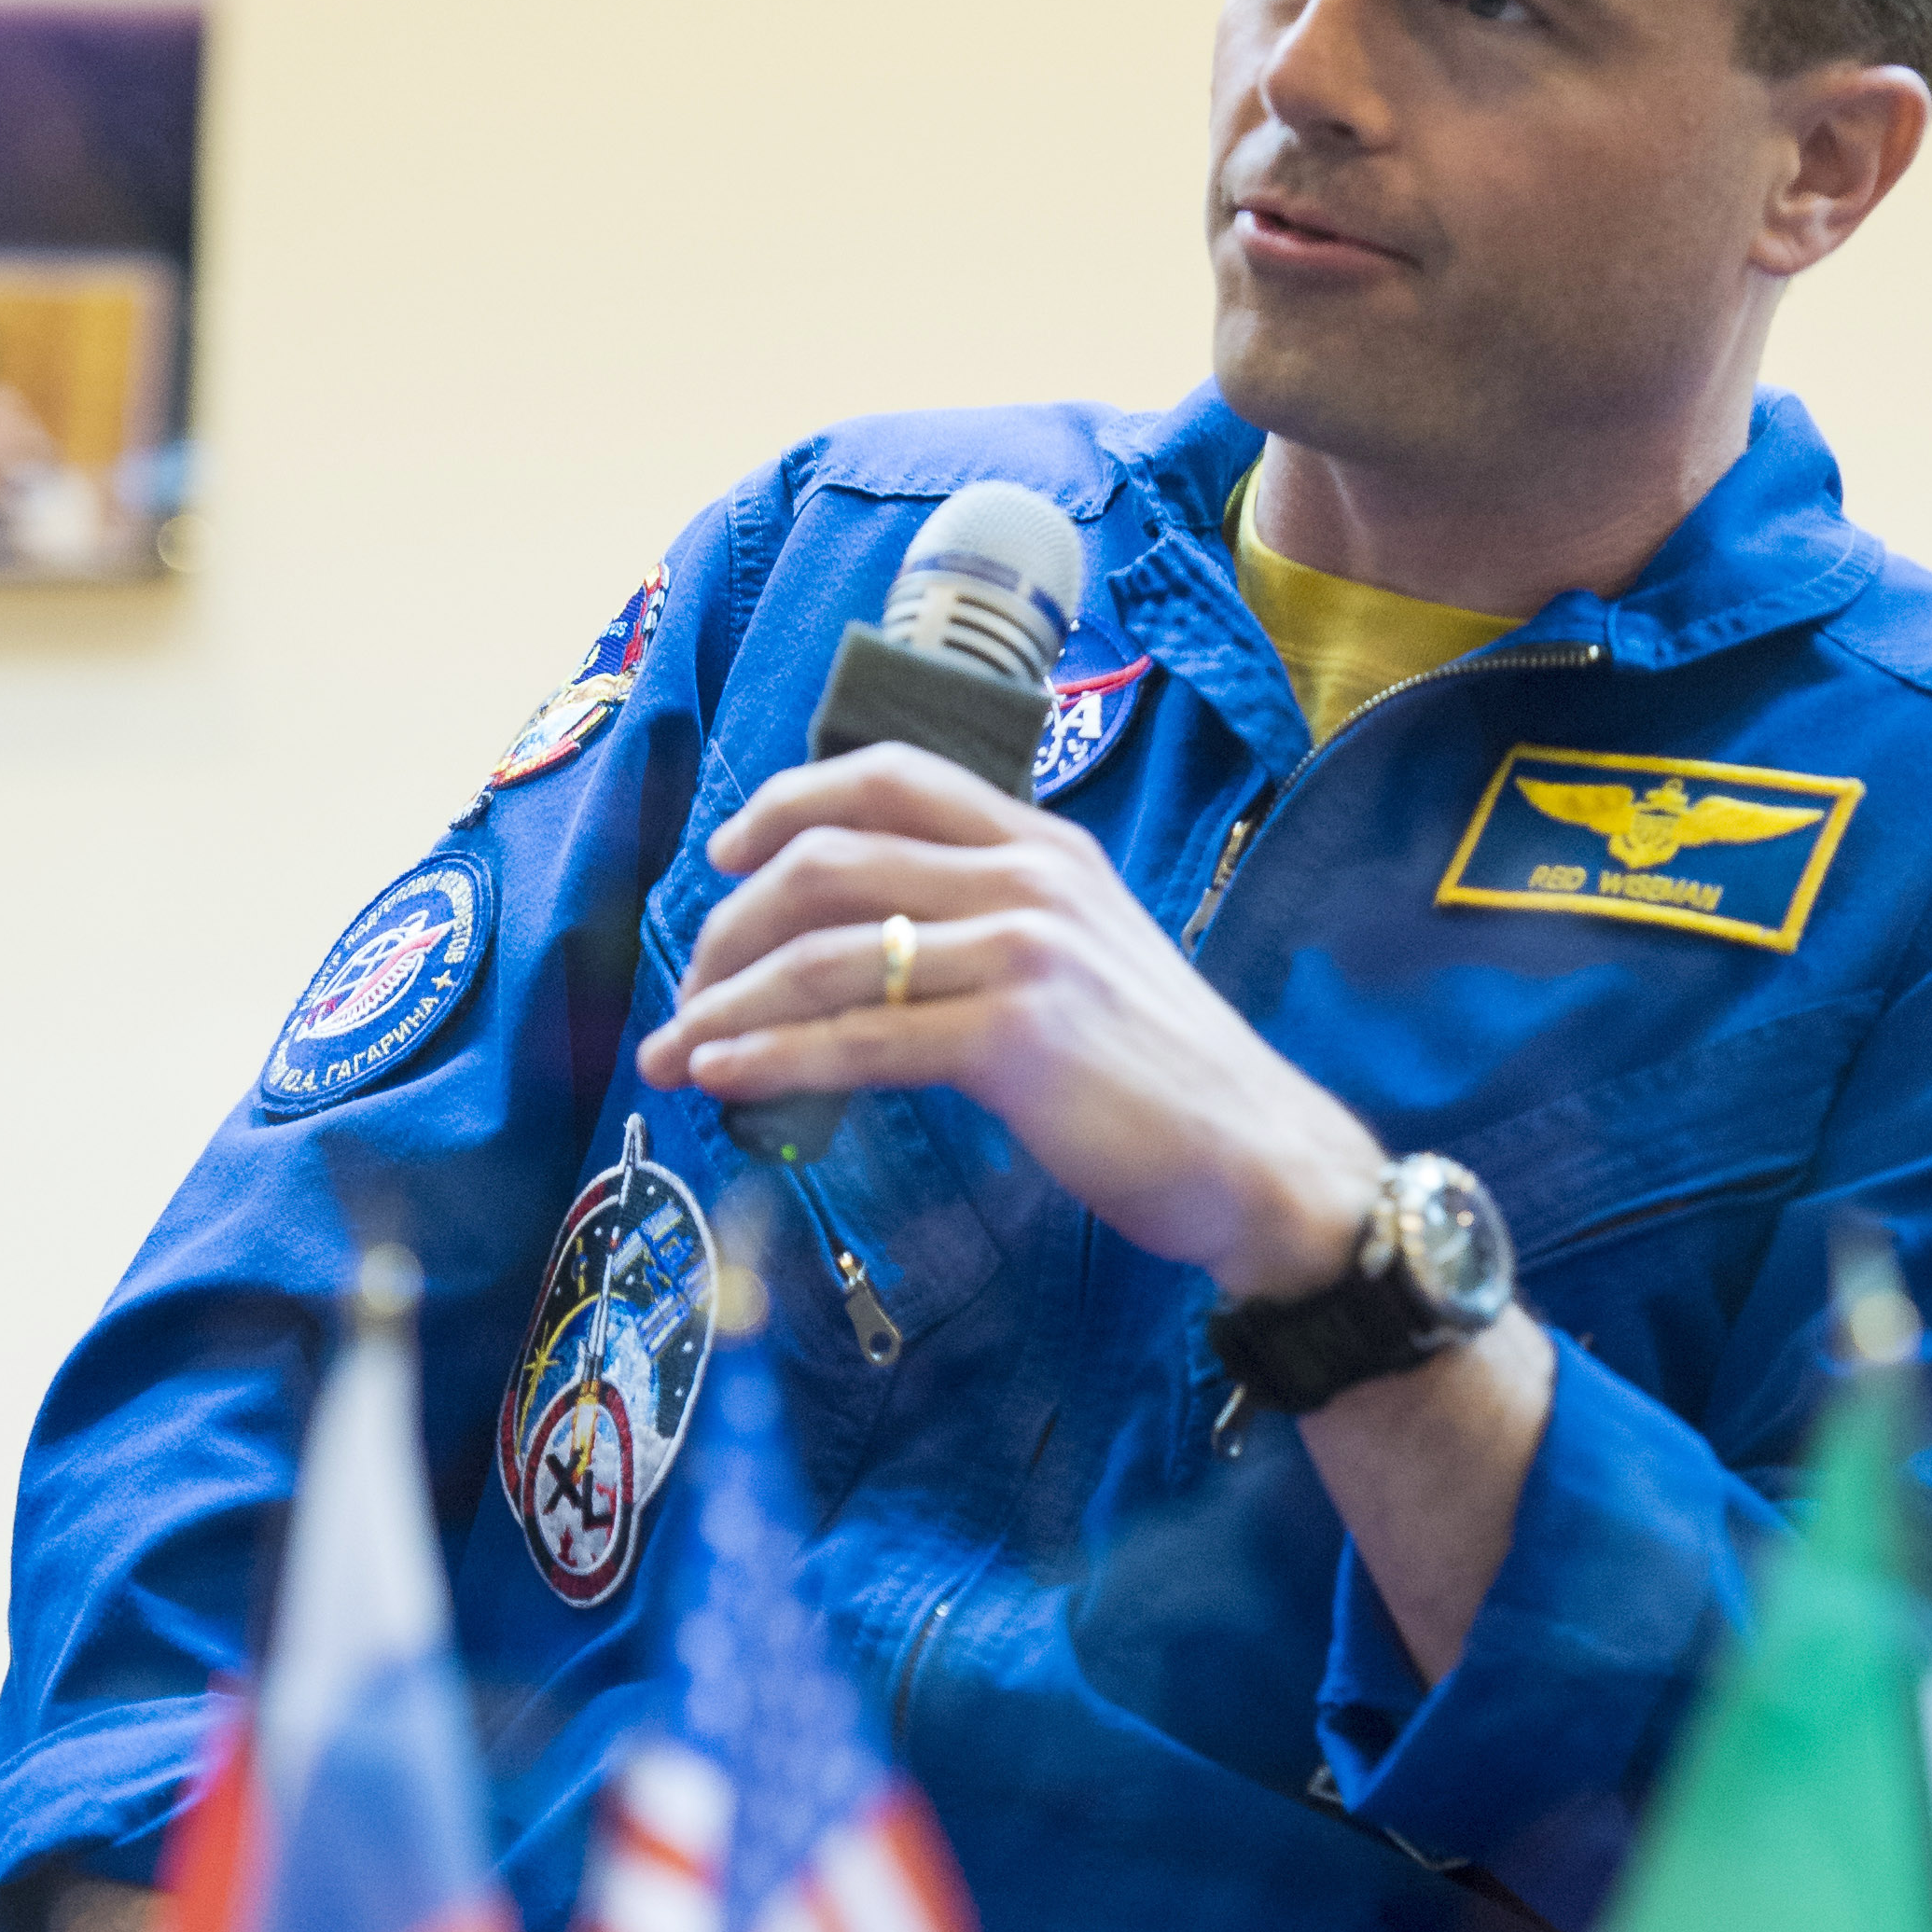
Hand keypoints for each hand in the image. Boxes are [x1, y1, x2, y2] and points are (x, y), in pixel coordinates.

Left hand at [636, 744, 1384, 1299]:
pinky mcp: (1014, 1038)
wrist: (1257, 1155)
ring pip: (828, 955)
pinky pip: (858, 1040)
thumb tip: (874, 947)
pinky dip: (771, 1056)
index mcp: (1044, 845)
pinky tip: (722, 1074)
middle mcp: (1029, 880)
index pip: (890, 776)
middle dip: (732, 924)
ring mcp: (1023, 953)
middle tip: (689, 985)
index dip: (788, 802)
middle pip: (831, 861)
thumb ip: (996, 925)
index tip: (727, 853)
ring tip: (674, 1049)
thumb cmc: (1165, 1075)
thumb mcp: (1086, 958)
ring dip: (727, 1003)